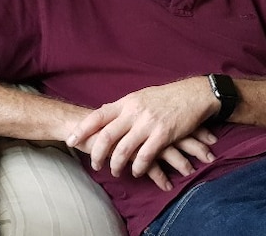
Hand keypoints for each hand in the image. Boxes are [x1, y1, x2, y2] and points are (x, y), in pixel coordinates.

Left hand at [65, 78, 212, 179]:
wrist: (195, 94)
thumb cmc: (168, 97)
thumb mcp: (141, 96)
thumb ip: (123, 107)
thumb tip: (103, 113)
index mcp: (127, 102)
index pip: (97, 116)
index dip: (81, 130)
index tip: (70, 141)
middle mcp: (134, 112)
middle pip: (106, 137)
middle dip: (97, 155)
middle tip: (95, 165)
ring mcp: (149, 124)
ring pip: (123, 150)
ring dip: (117, 165)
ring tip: (116, 171)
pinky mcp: (163, 135)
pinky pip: (145, 156)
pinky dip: (138, 167)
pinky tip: (137, 171)